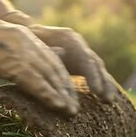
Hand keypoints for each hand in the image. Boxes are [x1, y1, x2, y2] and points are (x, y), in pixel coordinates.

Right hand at [0, 0, 78, 114]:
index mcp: (24, 36)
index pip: (52, 59)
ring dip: (63, 95)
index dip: (62, 78)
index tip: (69, 94)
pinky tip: (58, 106)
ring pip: (49, 75)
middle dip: (67, 89)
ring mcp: (18, 51)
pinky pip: (33, 81)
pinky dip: (48, 94)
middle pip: (56, 67)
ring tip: (70, 112)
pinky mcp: (7, 62)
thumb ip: (17, 51)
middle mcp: (26, 41)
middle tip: (74, 108)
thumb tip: (26, 63)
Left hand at [3, 11, 117, 102]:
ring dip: (106, 85)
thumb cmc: (26, 41)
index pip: (85, 57)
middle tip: (107, 99)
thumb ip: (46, 48)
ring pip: (98, 69)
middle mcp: (79, 45)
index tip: (96, 91)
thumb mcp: (32, 42)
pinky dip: (102, 86)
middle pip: (95, 64)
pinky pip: (95, 75)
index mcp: (68, 38)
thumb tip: (60, 53)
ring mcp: (81, 54)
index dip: (92, 75)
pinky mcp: (81, 64)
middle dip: (102, 82)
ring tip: (109, 102)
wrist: (28, 35)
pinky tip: (107, 100)